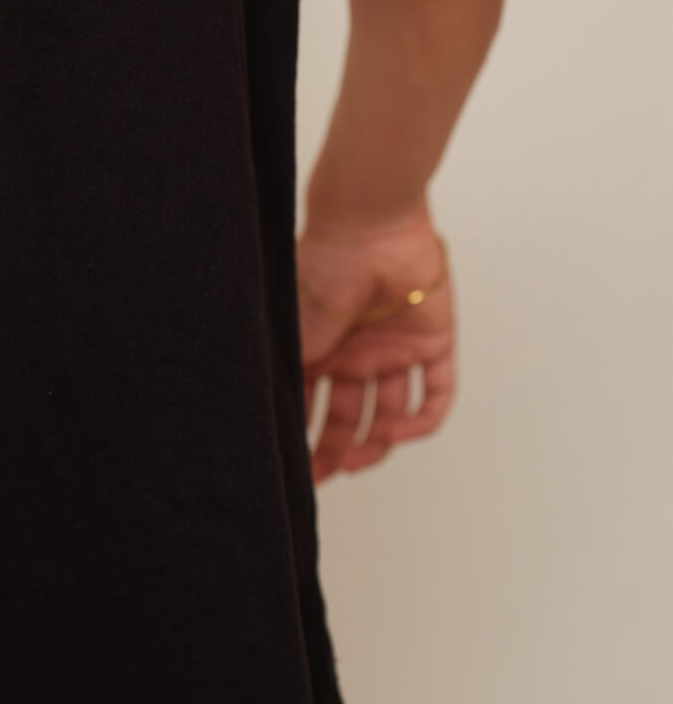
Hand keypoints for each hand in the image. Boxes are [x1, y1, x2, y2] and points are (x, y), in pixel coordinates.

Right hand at [297, 202, 454, 482]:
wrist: (366, 231)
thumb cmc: (320, 270)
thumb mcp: (292, 334)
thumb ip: (287, 380)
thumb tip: (267, 427)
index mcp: (320, 348)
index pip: (313, 405)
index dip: (307, 439)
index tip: (298, 468)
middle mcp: (356, 352)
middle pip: (351, 416)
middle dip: (338, 449)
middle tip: (326, 472)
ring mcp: (394, 349)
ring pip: (391, 412)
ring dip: (378, 440)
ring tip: (363, 452)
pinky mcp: (432, 343)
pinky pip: (436, 393)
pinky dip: (423, 421)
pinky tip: (399, 432)